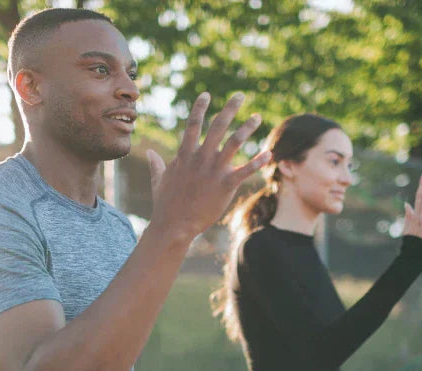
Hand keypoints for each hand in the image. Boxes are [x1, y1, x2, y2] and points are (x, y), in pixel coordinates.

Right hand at [145, 92, 269, 238]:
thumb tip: (151, 153)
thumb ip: (157, 164)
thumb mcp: (158, 180)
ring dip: (247, 128)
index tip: (207, 94)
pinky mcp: (226, 185)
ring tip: (257, 117)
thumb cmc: (165, 204)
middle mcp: (200, 158)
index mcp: (185, 155)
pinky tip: (269, 153)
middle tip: (240, 95)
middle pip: (217, 126)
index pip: (193, 124)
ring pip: (234, 142)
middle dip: (229, 108)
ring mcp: (214, 170)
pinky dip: (258, 161)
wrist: (173, 225)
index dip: (199, 108)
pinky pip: (245, 170)